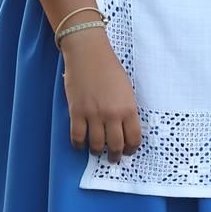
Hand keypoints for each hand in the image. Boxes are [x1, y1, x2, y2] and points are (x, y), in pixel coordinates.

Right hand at [61, 28, 140, 161]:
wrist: (88, 54)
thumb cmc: (109, 68)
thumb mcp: (127, 89)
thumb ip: (127, 109)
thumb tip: (125, 127)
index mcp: (128, 108)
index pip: (134, 138)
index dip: (132, 148)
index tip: (129, 150)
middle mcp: (112, 115)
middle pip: (116, 146)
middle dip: (115, 155)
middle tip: (113, 157)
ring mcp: (93, 115)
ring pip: (96, 145)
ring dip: (97, 151)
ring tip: (97, 151)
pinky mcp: (76, 113)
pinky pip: (77, 137)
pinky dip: (79, 144)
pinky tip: (81, 143)